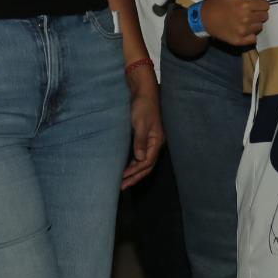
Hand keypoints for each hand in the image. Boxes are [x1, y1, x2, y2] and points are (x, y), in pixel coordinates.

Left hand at [120, 66, 163, 189]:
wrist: (144, 90)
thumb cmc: (143, 105)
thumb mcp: (140, 122)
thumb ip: (140, 141)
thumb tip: (139, 159)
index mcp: (156, 141)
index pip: (146, 162)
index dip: (135, 172)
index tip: (122, 179)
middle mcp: (155, 142)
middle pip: (146, 165)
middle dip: (135, 177)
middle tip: (122, 187)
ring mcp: (151, 140)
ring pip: (143, 161)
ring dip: (134, 172)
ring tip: (123, 182)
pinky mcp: (145, 136)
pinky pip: (140, 154)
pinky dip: (133, 163)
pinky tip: (126, 166)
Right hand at [200, 0, 267, 46]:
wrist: (203, 19)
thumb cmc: (216, 2)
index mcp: (245, 5)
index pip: (265, 5)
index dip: (260, 4)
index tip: (253, 4)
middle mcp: (246, 19)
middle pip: (264, 16)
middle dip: (259, 13)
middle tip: (250, 12)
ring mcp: (243, 31)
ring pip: (259, 27)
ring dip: (255, 24)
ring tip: (246, 20)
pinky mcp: (239, 40)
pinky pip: (253, 38)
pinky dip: (250, 35)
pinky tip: (243, 29)